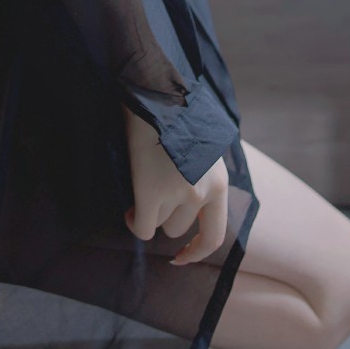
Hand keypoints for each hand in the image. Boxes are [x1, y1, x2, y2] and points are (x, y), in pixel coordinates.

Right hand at [122, 105, 229, 266]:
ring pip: (160, 225)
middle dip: (164, 216)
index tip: (180, 255)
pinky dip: (134, 221)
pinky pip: (142, 227)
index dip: (196, 251)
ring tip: (143, 186)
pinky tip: (130, 209)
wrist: (157, 93)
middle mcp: (203, 192)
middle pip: (179, 229)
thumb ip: (201, 179)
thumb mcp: (203, 151)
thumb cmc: (177, 118)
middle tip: (153, 197)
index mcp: (219, 183)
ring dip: (151, 211)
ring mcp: (178, 193)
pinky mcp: (152, 191)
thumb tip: (188, 207)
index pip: (214, 235)